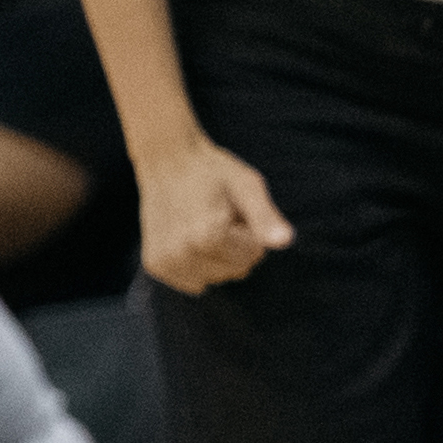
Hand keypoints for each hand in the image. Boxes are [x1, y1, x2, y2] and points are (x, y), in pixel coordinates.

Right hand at [137, 139, 290, 293]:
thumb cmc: (213, 171)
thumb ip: (266, 217)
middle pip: (237, 270)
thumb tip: (286, 241)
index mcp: (207, 236)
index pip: (254, 255)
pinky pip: (195, 282)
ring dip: (218, 256)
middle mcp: (182, 254)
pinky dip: (200, 266)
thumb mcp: (248, 185)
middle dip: (236, 245)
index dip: (251, 231)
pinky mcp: (156, 266)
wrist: (167, 161)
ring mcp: (165, 263)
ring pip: (217, 278)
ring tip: (204, 225)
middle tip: (219, 217)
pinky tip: (191, 240)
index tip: (233, 210)